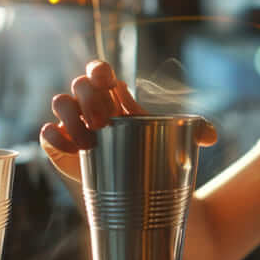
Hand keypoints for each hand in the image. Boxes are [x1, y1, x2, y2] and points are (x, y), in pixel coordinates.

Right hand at [39, 60, 216, 182]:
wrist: (145, 190)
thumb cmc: (159, 154)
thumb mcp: (183, 140)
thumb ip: (199, 130)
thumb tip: (211, 135)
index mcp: (115, 94)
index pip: (99, 70)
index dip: (100, 69)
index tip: (109, 82)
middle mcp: (92, 105)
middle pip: (80, 84)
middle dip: (90, 97)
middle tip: (104, 121)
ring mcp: (75, 125)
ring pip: (60, 103)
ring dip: (72, 116)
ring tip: (90, 140)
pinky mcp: (62, 148)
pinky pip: (48, 134)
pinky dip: (55, 137)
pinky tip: (72, 148)